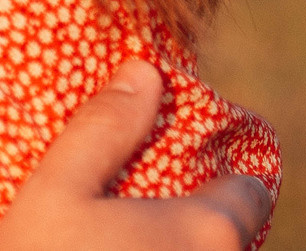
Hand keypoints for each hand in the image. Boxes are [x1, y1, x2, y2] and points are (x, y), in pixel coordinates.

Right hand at [0, 60, 272, 250]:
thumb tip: (146, 72)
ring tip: (127, 243)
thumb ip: (103, 129)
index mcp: (208, 232)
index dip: (227, 177)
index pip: (252, 193)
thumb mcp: (53, 191)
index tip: (192, 170)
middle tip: (145, 214)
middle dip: (199, 226)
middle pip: (232, 241)